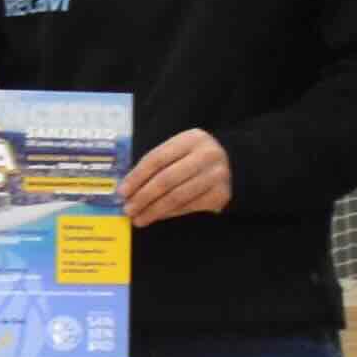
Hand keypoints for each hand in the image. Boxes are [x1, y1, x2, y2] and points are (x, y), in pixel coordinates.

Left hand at [119, 128, 236, 225]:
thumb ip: (158, 163)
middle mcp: (206, 155)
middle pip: (166, 179)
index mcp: (191, 139)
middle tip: (128, 209)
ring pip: (177, 196)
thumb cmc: (196, 158)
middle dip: (143, 197)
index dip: (136, 177)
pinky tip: (157, 216)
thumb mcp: (180, 150)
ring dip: (154, 210)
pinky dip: (169, 213)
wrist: (234, 164)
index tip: (122, 192)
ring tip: (139, 218)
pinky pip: (188, 206)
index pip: (157, 159)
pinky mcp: (220, 194)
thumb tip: (128, 188)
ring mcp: (215, 175)